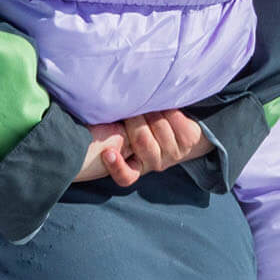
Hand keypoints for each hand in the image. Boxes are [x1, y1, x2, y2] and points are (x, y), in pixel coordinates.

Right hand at [73, 109, 210, 188]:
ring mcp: (173, 154)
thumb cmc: (143, 127)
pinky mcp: (188, 140)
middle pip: (142, 141)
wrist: (180, 129)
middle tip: (131, 109)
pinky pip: (175, 120)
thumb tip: (90, 117)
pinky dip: (169, 109)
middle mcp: (155, 163)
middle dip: (135, 120)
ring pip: (158, 127)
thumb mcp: (124, 132)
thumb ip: (112, 131)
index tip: (108, 153)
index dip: (117, 166)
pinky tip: (165, 106)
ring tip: (148, 104)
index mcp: (137, 166)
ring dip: (152, 111)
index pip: (126, 176)